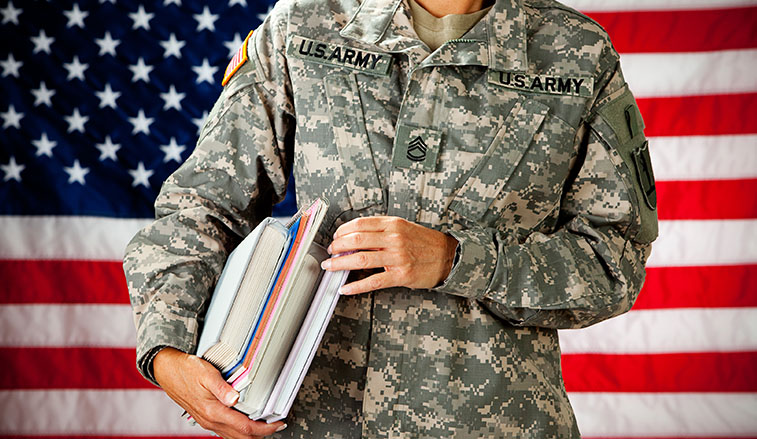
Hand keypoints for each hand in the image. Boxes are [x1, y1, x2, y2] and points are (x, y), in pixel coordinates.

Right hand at [153, 347, 285, 437]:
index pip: (244, 428)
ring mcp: (207, 422)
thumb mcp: (206, 374)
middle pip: (241, 437)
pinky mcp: (206, 418)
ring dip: (251, 434)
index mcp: (213, 411)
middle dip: (261, 434)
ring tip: (265, 424)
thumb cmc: (186, 370)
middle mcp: (210, 421)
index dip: (264, 429)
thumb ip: (222, 388)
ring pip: (233, 436)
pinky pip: (226, 431)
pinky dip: (240, 430)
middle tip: (276, 425)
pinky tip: (247, 422)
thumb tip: (236, 398)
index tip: (277, 423)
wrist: (167, 371)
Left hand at [321, 216, 457, 294]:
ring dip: (340, 264)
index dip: (342, 231)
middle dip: (337, 247)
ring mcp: (397, 257)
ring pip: (360, 260)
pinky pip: (372, 281)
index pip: (359, 224)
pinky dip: (355, 286)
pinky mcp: (400, 275)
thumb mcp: (403, 227)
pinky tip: (345, 288)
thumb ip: (381, 229)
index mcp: (393, 224)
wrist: (448, 256)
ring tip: (331, 267)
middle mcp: (394, 238)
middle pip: (356, 240)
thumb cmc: (424, 243)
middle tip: (330, 253)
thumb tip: (354, 236)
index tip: (335, 237)